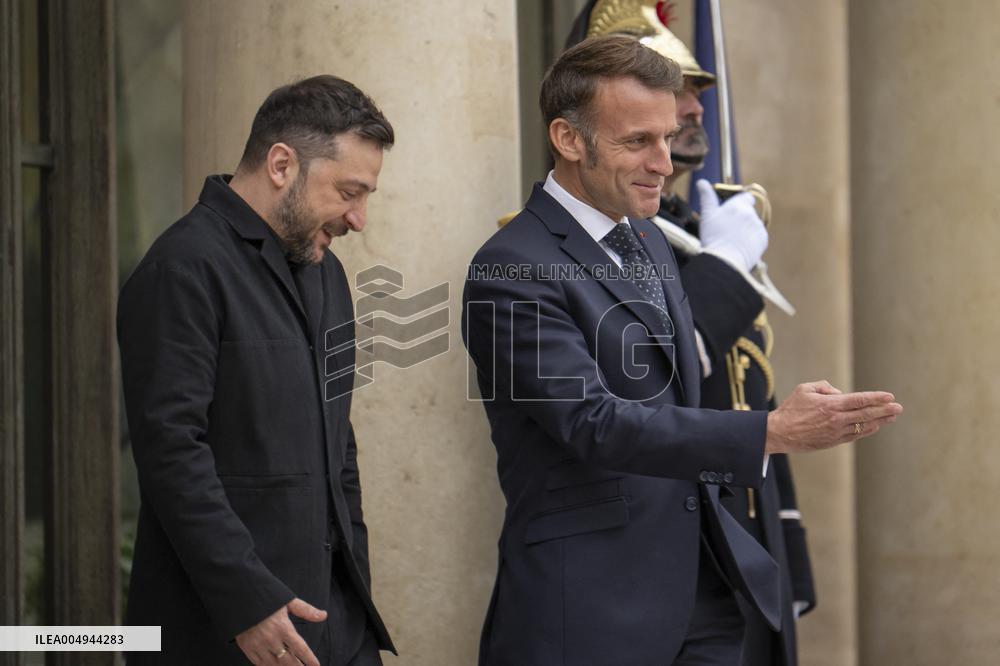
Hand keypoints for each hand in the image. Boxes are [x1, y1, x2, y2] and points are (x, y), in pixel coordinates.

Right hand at [235, 598, 326, 665]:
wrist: (240, 597)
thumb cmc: (265, 597)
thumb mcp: (287, 601)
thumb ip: (306, 610)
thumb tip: (323, 615)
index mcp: (283, 628)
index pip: (301, 649)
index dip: (310, 660)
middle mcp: (272, 639)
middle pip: (289, 661)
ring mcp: (258, 645)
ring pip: (274, 665)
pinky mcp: (247, 648)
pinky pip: (259, 664)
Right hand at [696, 178, 767, 271]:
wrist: (725, 260)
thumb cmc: (714, 237)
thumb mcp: (707, 215)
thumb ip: (707, 196)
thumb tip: (701, 181)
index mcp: (739, 204)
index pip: (746, 197)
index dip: (740, 202)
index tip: (732, 210)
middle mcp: (751, 213)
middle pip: (748, 212)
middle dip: (741, 218)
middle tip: (728, 229)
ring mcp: (758, 227)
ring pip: (752, 225)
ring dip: (745, 229)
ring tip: (732, 240)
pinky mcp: (763, 240)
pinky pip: (757, 237)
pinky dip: (751, 241)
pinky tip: (739, 247)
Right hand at [765, 381, 902, 453]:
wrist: (779, 433)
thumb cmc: (790, 409)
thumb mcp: (804, 389)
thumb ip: (824, 386)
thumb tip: (839, 392)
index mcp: (830, 404)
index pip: (859, 400)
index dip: (876, 398)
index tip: (890, 396)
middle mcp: (837, 419)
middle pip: (866, 414)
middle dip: (885, 410)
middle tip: (899, 407)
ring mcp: (836, 432)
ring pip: (863, 426)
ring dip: (880, 421)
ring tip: (892, 416)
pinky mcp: (833, 441)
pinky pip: (855, 435)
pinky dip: (867, 430)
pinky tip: (875, 426)